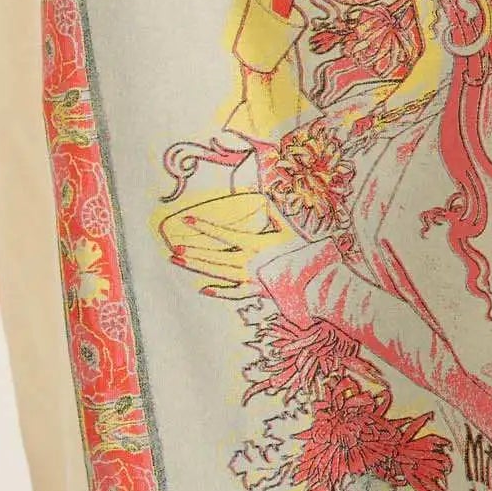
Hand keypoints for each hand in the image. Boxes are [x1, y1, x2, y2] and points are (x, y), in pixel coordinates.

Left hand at [159, 190, 290, 290]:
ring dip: (199, 267)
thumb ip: (274, 213)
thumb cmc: (303, 250)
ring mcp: (251, 278)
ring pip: (220, 273)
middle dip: (195, 253)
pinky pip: (235, 293)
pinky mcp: (257, 291)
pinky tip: (203, 288)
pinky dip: (220, 292)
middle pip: (216, 257)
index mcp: (255, 244)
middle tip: (175, 250)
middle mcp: (249, 262)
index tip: (187, 220)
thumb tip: (264, 197)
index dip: (205, 227)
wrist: (316, 278)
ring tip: (180, 261)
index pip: (224, 234)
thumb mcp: (288, 228)